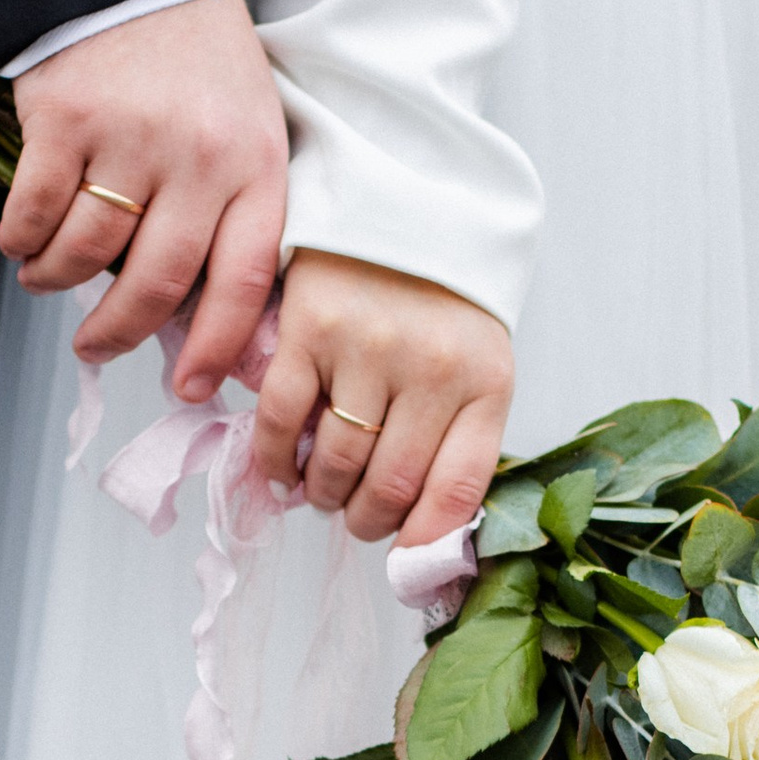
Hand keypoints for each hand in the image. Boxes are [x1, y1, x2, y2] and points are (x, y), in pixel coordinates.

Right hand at [0, 0, 288, 397]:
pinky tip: (24, 239)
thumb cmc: (193, 59)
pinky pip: (35, 216)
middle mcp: (198, 158)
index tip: (190, 386)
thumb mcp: (244, 127)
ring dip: (56, 282)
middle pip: (157, 285)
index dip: (214, 347)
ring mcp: (130, 139)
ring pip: (87, 255)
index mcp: (255, 165)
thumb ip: (232, 211)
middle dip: (117, 334)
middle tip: (95, 346)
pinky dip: (22, 242)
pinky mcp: (66, 121)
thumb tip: (205, 319)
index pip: (244, 282)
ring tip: (48, 277)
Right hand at [253, 250, 514, 550]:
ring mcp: (368, 347)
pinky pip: (280, 420)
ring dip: (322, 495)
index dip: (423, 542)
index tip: (402, 557)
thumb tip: (417, 541)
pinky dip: (273, 460)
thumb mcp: (477, 366)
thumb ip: (459, 443)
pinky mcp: (309, 327)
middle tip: (355, 517)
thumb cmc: (443, 301)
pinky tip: (282, 470)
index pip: (456, 494)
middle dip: (365, 521)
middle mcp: (431, 368)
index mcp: (485, 384)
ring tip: (322, 491)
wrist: (403, 202)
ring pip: (334, 463)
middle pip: (388, 488)